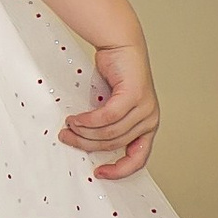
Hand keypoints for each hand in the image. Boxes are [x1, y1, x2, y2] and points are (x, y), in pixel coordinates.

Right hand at [64, 42, 157, 178]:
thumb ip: (106, 124)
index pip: (138, 159)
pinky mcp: (135, 96)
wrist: (122, 44)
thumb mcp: (111, 106)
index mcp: (147, 127)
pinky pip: (108, 116)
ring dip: (85, 131)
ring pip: (111, 132)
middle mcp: (150, 121)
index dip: (119, 170)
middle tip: (67, 138)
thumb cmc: (115, 74)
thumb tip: (85, 142)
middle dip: (88, 145)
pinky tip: (77, 118)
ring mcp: (145, 109)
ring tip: (69, 125)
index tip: (99, 172)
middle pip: (115, 144)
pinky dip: (89, 120)